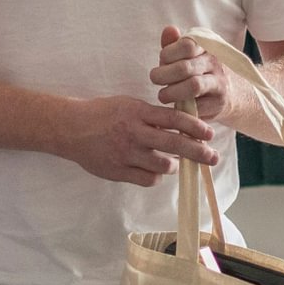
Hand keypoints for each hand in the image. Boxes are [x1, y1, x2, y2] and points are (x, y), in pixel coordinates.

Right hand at [57, 96, 220, 186]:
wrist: (71, 128)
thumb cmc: (103, 114)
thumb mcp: (128, 105)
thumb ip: (152, 115)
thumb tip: (181, 124)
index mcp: (137, 113)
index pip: (173, 119)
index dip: (195, 127)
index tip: (209, 134)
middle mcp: (134, 132)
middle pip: (174, 143)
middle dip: (198, 151)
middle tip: (212, 157)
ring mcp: (126, 153)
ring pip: (163, 164)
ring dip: (174, 164)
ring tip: (174, 162)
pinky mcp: (118, 171)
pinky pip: (147, 179)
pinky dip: (156, 176)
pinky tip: (154, 170)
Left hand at [150, 26, 233, 121]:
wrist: (233, 92)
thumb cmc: (201, 69)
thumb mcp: (190, 53)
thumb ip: (175, 43)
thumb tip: (169, 29)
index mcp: (207, 45)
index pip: (186, 45)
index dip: (168, 54)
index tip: (162, 62)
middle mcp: (215, 62)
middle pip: (185, 67)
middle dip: (164, 75)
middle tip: (155, 79)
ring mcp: (219, 82)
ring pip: (193, 86)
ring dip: (171, 93)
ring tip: (163, 95)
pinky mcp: (219, 103)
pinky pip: (197, 106)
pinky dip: (182, 107)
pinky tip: (175, 105)